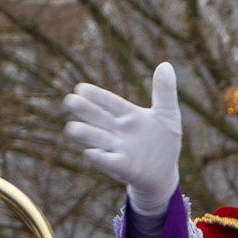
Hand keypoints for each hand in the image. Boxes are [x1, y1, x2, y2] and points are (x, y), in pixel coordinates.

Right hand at [64, 65, 181, 214]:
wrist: (163, 172)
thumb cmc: (163, 141)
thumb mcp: (168, 115)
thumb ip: (165, 92)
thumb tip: (165, 64)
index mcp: (128, 115)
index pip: (111, 103)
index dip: (97, 96)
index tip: (80, 87)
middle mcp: (118, 131)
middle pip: (99, 118)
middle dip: (85, 110)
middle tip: (69, 100)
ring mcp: (118, 149)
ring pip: (98, 139)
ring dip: (85, 134)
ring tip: (70, 128)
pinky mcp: (122, 167)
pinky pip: (108, 162)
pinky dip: (100, 158)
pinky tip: (91, 153)